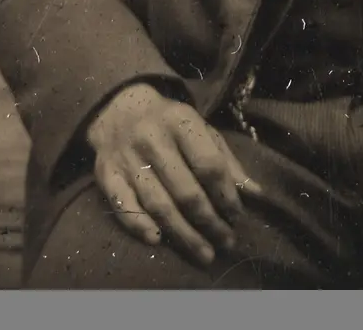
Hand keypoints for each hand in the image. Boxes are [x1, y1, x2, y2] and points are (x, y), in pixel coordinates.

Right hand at [86, 82, 261, 266]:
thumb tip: (256, 194)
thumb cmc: (170, 125)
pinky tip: (158, 240)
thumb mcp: (201, 130)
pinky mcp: (105, 173)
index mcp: (181, 121)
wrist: (119, 108)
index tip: (238, 217)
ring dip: (183, 234)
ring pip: (157, 204)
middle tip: (226, 242)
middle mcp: (152, 138)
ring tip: (205, 253)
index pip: (209, 164)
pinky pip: (122, 205)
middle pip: (185, 190)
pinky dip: (139, 224)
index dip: (226, 195)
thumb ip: (226, 161)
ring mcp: (126, 157)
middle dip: (209, 222)